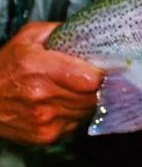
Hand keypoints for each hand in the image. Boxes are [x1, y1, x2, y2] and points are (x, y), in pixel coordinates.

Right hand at [0, 22, 102, 144]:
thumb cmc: (4, 68)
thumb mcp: (27, 38)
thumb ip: (57, 31)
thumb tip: (86, 31)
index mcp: (39, 68)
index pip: (92, 79)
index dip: (103, 74)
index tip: (106, 69)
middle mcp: (43, 96)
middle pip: (93, 96)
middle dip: (100, 87)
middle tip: (97, 79)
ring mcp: (45, 119)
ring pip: (87, 111)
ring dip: (89, 101)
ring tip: (80, 91)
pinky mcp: (45, 135)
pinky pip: (76, 124)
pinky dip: (76, 115)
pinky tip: (67, 104)